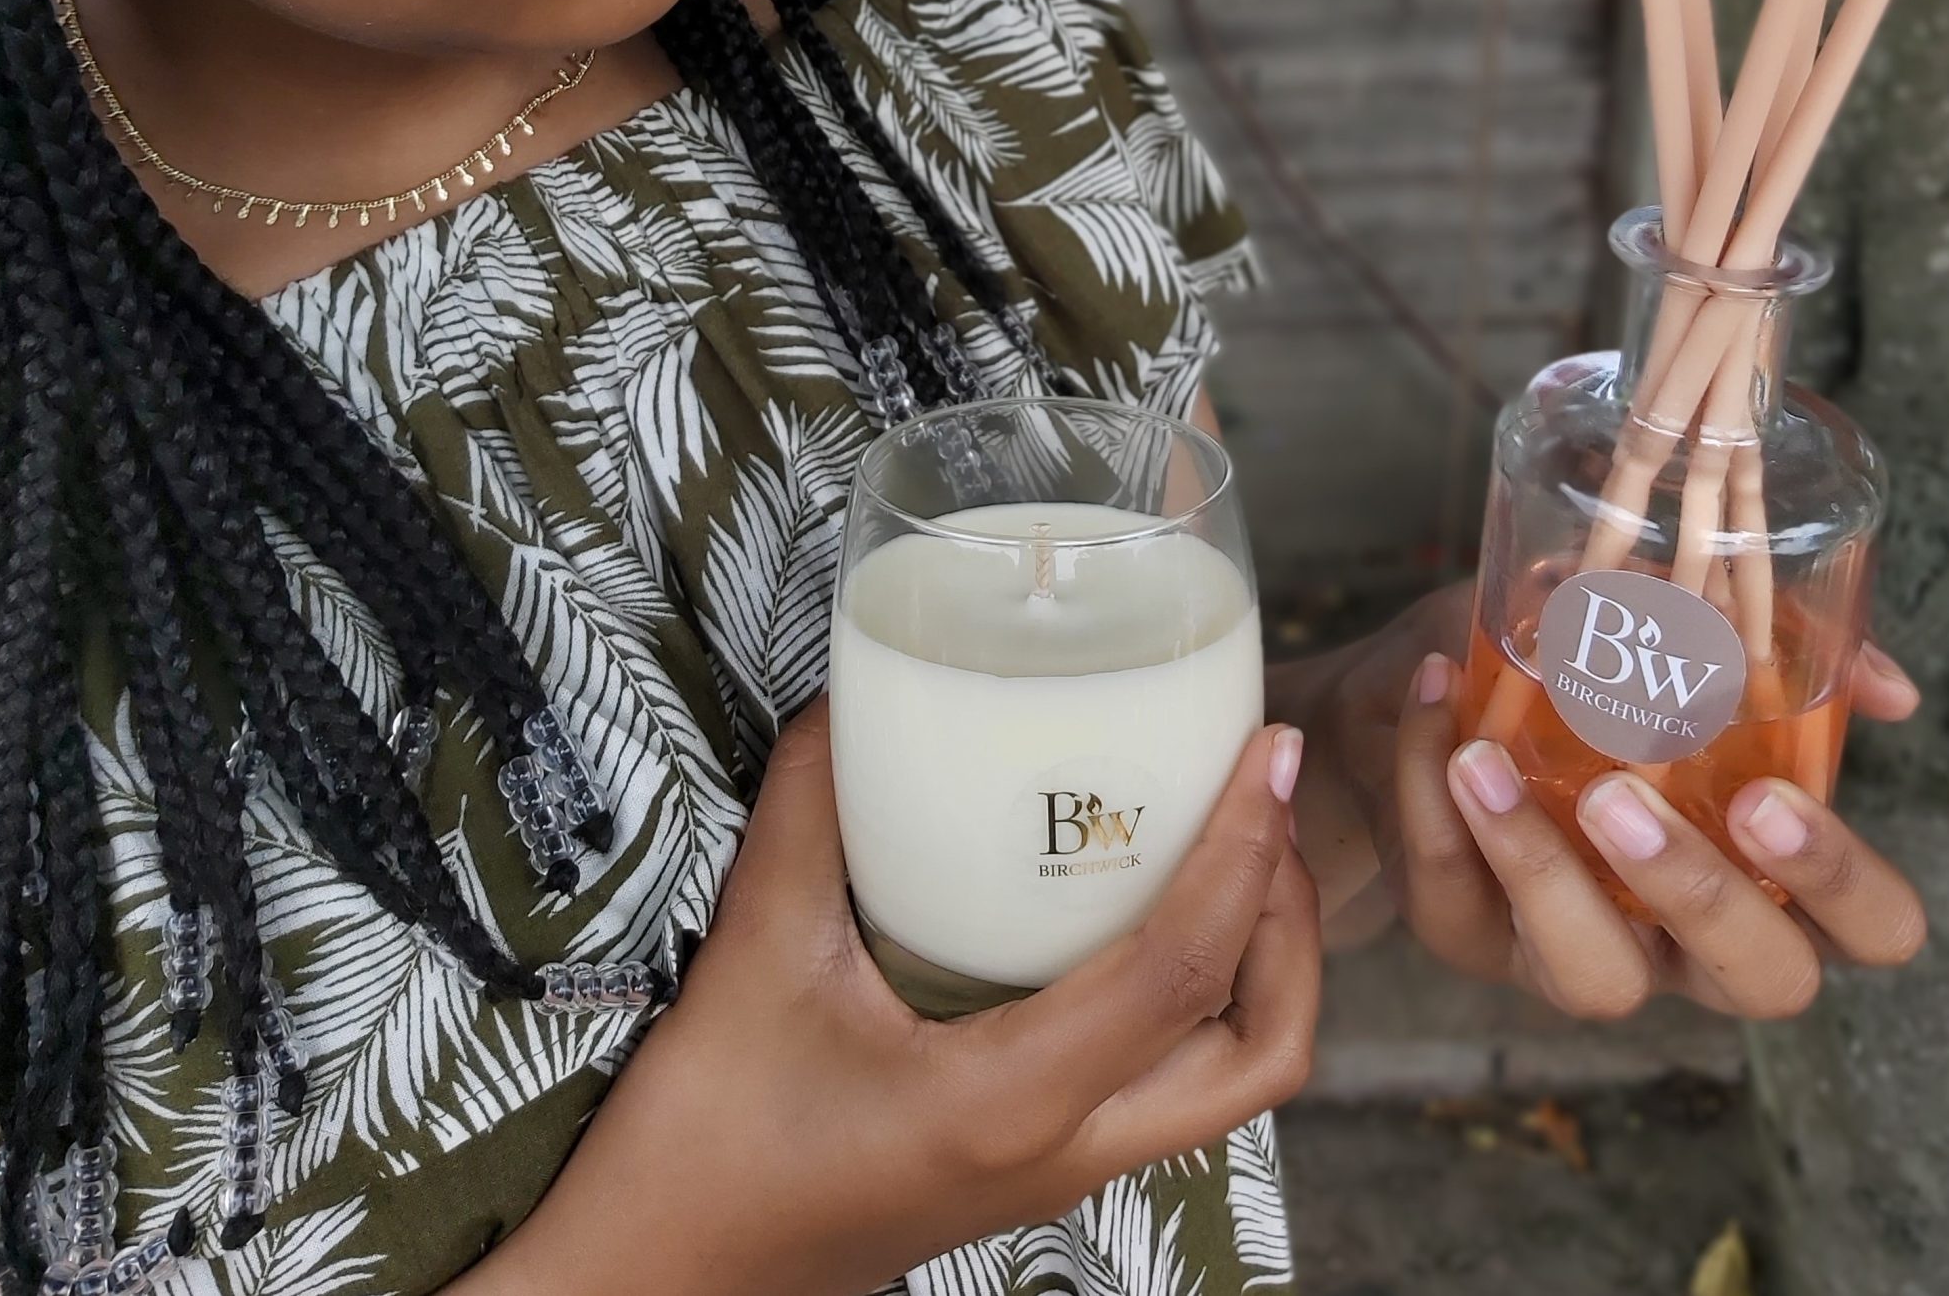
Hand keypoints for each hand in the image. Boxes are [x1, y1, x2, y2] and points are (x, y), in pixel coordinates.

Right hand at [469, 701, 1320, 1295]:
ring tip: (1224, 855)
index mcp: (1012, 1101)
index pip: (1182, 972)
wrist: (660, 1278)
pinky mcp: (1029, 1163)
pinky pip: (1162, 1084)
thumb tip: (847, 709)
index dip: (1245, 853)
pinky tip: (1130, 919)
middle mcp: (1064, 1149)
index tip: (1273, 755)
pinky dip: (1193, 1001)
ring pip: (1224, 1083)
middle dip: (1289, 928)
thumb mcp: (753, 962)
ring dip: (1256, 970)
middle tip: (1263, 812)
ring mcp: (1056, 1169)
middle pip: (1259, 1056)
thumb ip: (807, 822)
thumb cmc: (702, 1149)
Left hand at [1385, 636, 1926, 1019]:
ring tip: (1487, 763)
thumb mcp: (1662, 630)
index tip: (1768, 795)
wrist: (1408, 692)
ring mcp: (1577, 950)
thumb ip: (1776, 644)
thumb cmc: (1568, 670)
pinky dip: (1431, 795)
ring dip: (1540, 868)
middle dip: (1704, 894)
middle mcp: (1687, 936)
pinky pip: (1454, 895)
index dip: (1841, 882)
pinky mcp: (1469, 936)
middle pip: (1760, 980)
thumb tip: (1886, 689)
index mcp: (1769, 872)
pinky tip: (1434, 704)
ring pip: (1596, 979)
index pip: (1869, 926)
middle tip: (1623, 798)